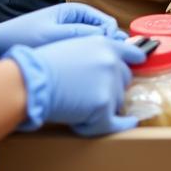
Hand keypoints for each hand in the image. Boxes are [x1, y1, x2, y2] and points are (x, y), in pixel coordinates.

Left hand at [0, 2, 123, 71]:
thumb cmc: (21, 38)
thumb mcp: (52, 35)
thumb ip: (81, 34)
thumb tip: (109, 38)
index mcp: (76, 12)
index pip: (107, 24)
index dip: (115, 39)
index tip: (116, 56)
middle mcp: (76, 22)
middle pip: (104, 36)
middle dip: (108, 50)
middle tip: (110, 68)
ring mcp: (70, 36)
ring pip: (95, 48)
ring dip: (97, 58)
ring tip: (97, 73)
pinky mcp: (63, 50)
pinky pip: (82, 55)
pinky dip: (86, 64)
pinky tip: (84, 76)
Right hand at [5, 35, 146, 135]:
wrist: (30, 81)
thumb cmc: (41, 67)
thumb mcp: (72, 47)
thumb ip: (93, 53)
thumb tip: (105, 66)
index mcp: (104, 44)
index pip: (131, 52)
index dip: (135, 60)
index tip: (141, 62)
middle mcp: (112, 60)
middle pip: (124, 81)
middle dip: (110, 90)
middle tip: (88, 97)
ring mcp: (109, 82)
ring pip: (117, 102)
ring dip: (101, 108)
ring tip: (77, 107)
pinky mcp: (103, 104)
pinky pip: (113, 122)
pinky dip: (116, 126)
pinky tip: (127, 124)